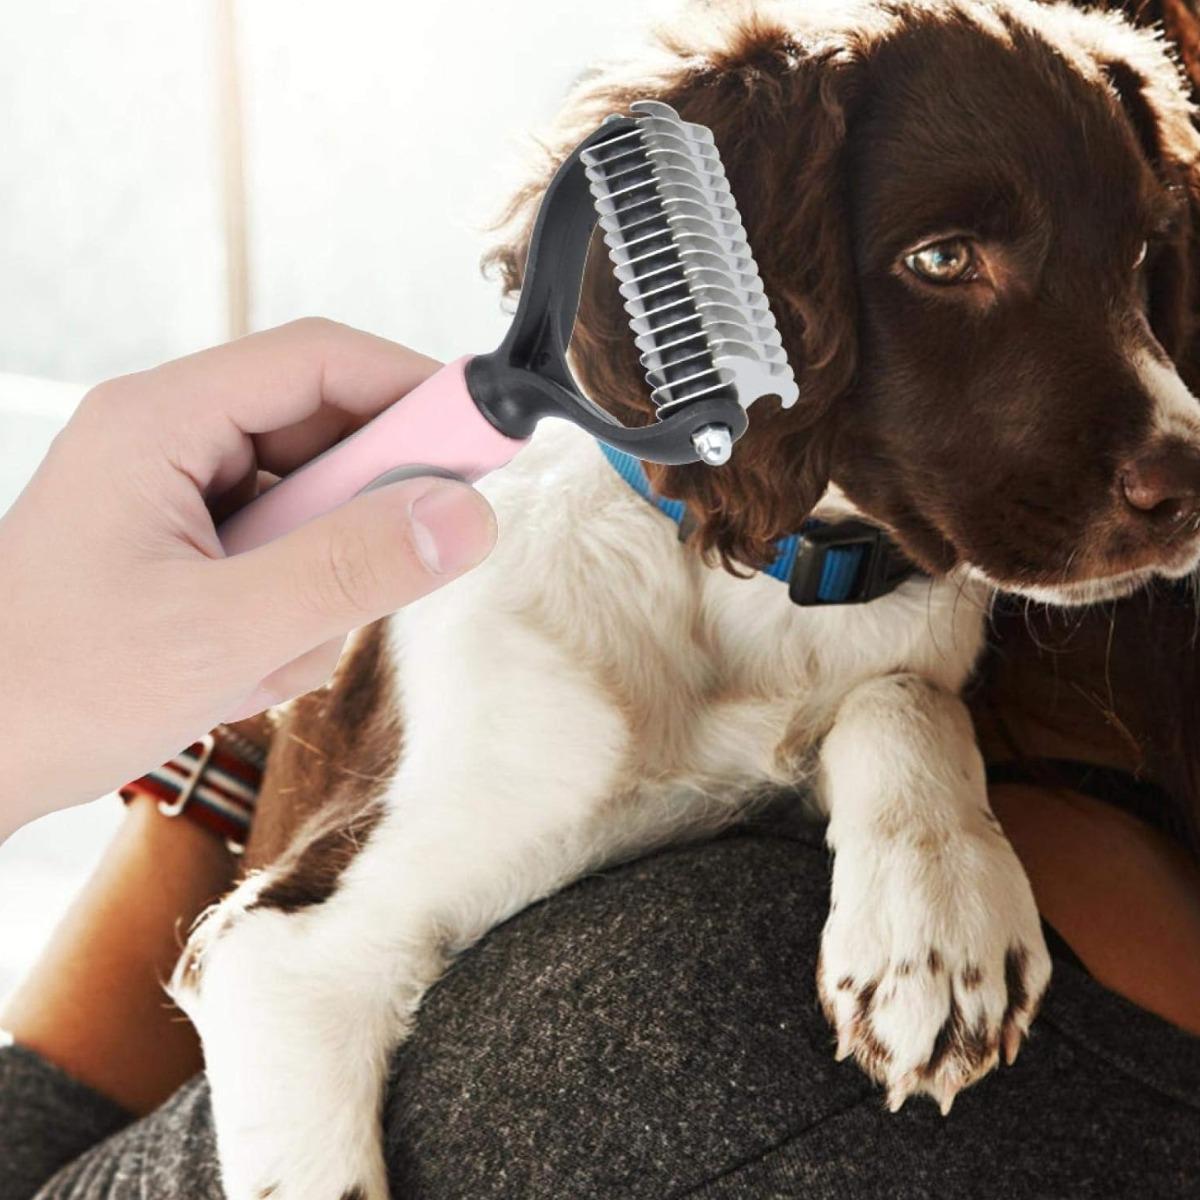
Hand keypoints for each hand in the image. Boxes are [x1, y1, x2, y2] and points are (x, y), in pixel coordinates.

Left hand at [0, 319, 496, 832]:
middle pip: (324, 437)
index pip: (319, 362)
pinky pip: (284, 562)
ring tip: (260, 658)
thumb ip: (351, 570)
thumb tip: (465, 517)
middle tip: (384, 581)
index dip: (413, 390)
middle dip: (362, 520)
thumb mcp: (220, 631)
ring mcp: (179, 501)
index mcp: (160, 422)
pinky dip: (287, 620)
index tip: (486, 440)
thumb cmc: (47, 690)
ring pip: (312, 513)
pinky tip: (238, 670)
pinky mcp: (189, 553)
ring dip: (318, 590)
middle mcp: (170, 444)